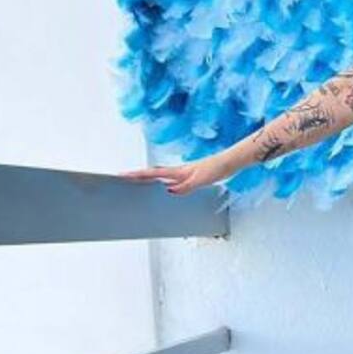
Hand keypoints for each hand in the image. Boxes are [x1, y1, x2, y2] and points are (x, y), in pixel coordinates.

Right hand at [117, 150, 234, 195]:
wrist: (230, 162)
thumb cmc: (217, 167)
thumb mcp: (202, 180)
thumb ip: (187, 186)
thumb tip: (170, 191)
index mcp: (179, 172)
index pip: (153, 173)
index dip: (137, 174)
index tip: (122, 175)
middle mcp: (179, 171)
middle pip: (153, 173)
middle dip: (137, 175)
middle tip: (123, 178)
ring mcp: (184, 174)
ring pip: (161, 176)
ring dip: (148, 178)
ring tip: (136, 183)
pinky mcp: (191, 176)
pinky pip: (171, 180)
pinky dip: (163, 183)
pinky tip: (164, 188)